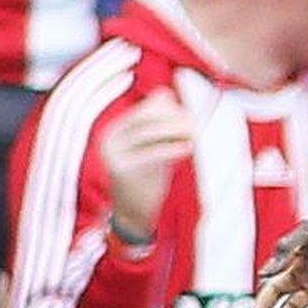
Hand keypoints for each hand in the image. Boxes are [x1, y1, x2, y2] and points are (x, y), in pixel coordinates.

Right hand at [100, 88, 191, 239]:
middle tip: (196, 126)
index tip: (192, 118)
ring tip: (195, 134)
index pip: (149, 106)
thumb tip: (170, 94)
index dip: (174, 108)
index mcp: (118, 128)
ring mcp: (114, 153)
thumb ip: (162, 125)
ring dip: (176, 130)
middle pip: (148, 114)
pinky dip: (171, 148)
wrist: (131, 214)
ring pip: (149, 132)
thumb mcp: (154, 148)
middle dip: (175, 117)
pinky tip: (188, 148)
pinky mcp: (122, 170)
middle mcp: (111, 137)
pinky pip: (150, 153)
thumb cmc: (148, 177)